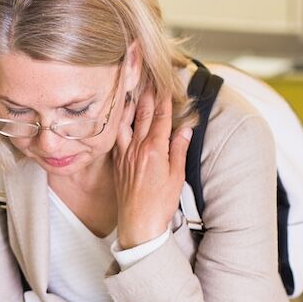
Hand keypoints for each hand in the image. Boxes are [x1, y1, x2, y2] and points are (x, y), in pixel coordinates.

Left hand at [114, 91, 191, 248]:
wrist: (138, 224)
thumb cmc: (160, 204)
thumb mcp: (177, 176)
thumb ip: (179, 149)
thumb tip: (185, 129)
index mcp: (154, 150)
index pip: (160, 118)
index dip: (163, 99)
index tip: (164, 83)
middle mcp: (136, 149)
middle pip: (141, 115)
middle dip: (146, 94)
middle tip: (146, 77)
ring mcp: (124, 155)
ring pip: (125, 123)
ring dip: (128, 105)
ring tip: (128, 89)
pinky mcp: (117, 163)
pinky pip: (117, 137)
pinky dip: (119, 123)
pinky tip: (119, 117)